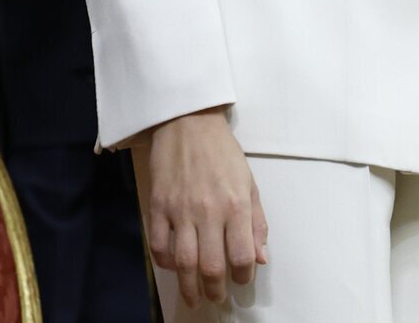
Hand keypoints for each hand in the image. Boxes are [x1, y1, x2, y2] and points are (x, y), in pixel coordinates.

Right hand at [142, 109, 267, 308]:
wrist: (189, 121)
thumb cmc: (222, 151)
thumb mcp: (249, 182)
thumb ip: (257, 222)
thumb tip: (260, 258)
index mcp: (236, 205)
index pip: (242, 256)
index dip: (243, 276)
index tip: (241, 278)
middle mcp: (209, 211)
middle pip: (211, 267)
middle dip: (215, 290)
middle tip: (216, 296)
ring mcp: (181, 209)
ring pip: (184, 264)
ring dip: (189, 287)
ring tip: (195, 296)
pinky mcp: (159, 205)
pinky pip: (158, 245)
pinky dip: (165, 263)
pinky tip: (174, 266)